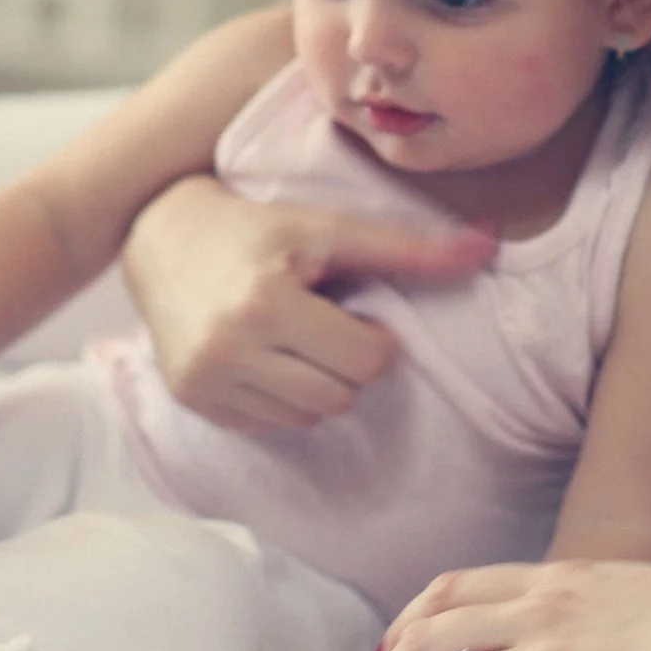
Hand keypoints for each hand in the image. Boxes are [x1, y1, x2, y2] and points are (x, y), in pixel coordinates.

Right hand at [122, 176, 495, 433]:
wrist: (159, 231)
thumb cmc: (259, 227)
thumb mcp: (330, 227)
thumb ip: (409, 246)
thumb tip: (490, 244)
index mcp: (266, 303)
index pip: (365, 363)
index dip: (372, 338)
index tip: (350, 308)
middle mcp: (228, 348)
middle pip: (339, 396)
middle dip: (344, 362)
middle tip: (322, 321)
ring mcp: (204, 380)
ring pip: (307, 416)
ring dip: (314, 383)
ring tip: (293, 337)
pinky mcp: (190, 399)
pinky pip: (270, 424)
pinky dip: (279, 396)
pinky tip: (263, 354)